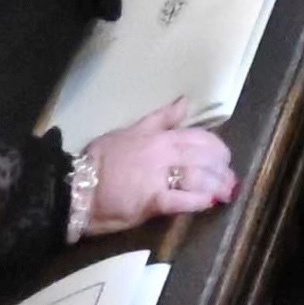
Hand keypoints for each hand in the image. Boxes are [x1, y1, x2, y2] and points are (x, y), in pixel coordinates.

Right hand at [70, 120, 235, 234]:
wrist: (74, 188)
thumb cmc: (99, 159)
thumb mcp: (130, 131)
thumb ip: (161, 119)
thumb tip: (185, 101)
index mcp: (161, 137)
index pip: (200, 138)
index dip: (217, 148)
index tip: (224, 158)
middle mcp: (165, 154)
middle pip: (205, 158)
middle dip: (222, 169)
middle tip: (229, 179)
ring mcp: (159, 178)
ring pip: (200, 178)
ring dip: (217, 185)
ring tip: (225, 192)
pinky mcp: (152, 202)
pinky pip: (183, 200)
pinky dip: (200, 201)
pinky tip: (209, 203)